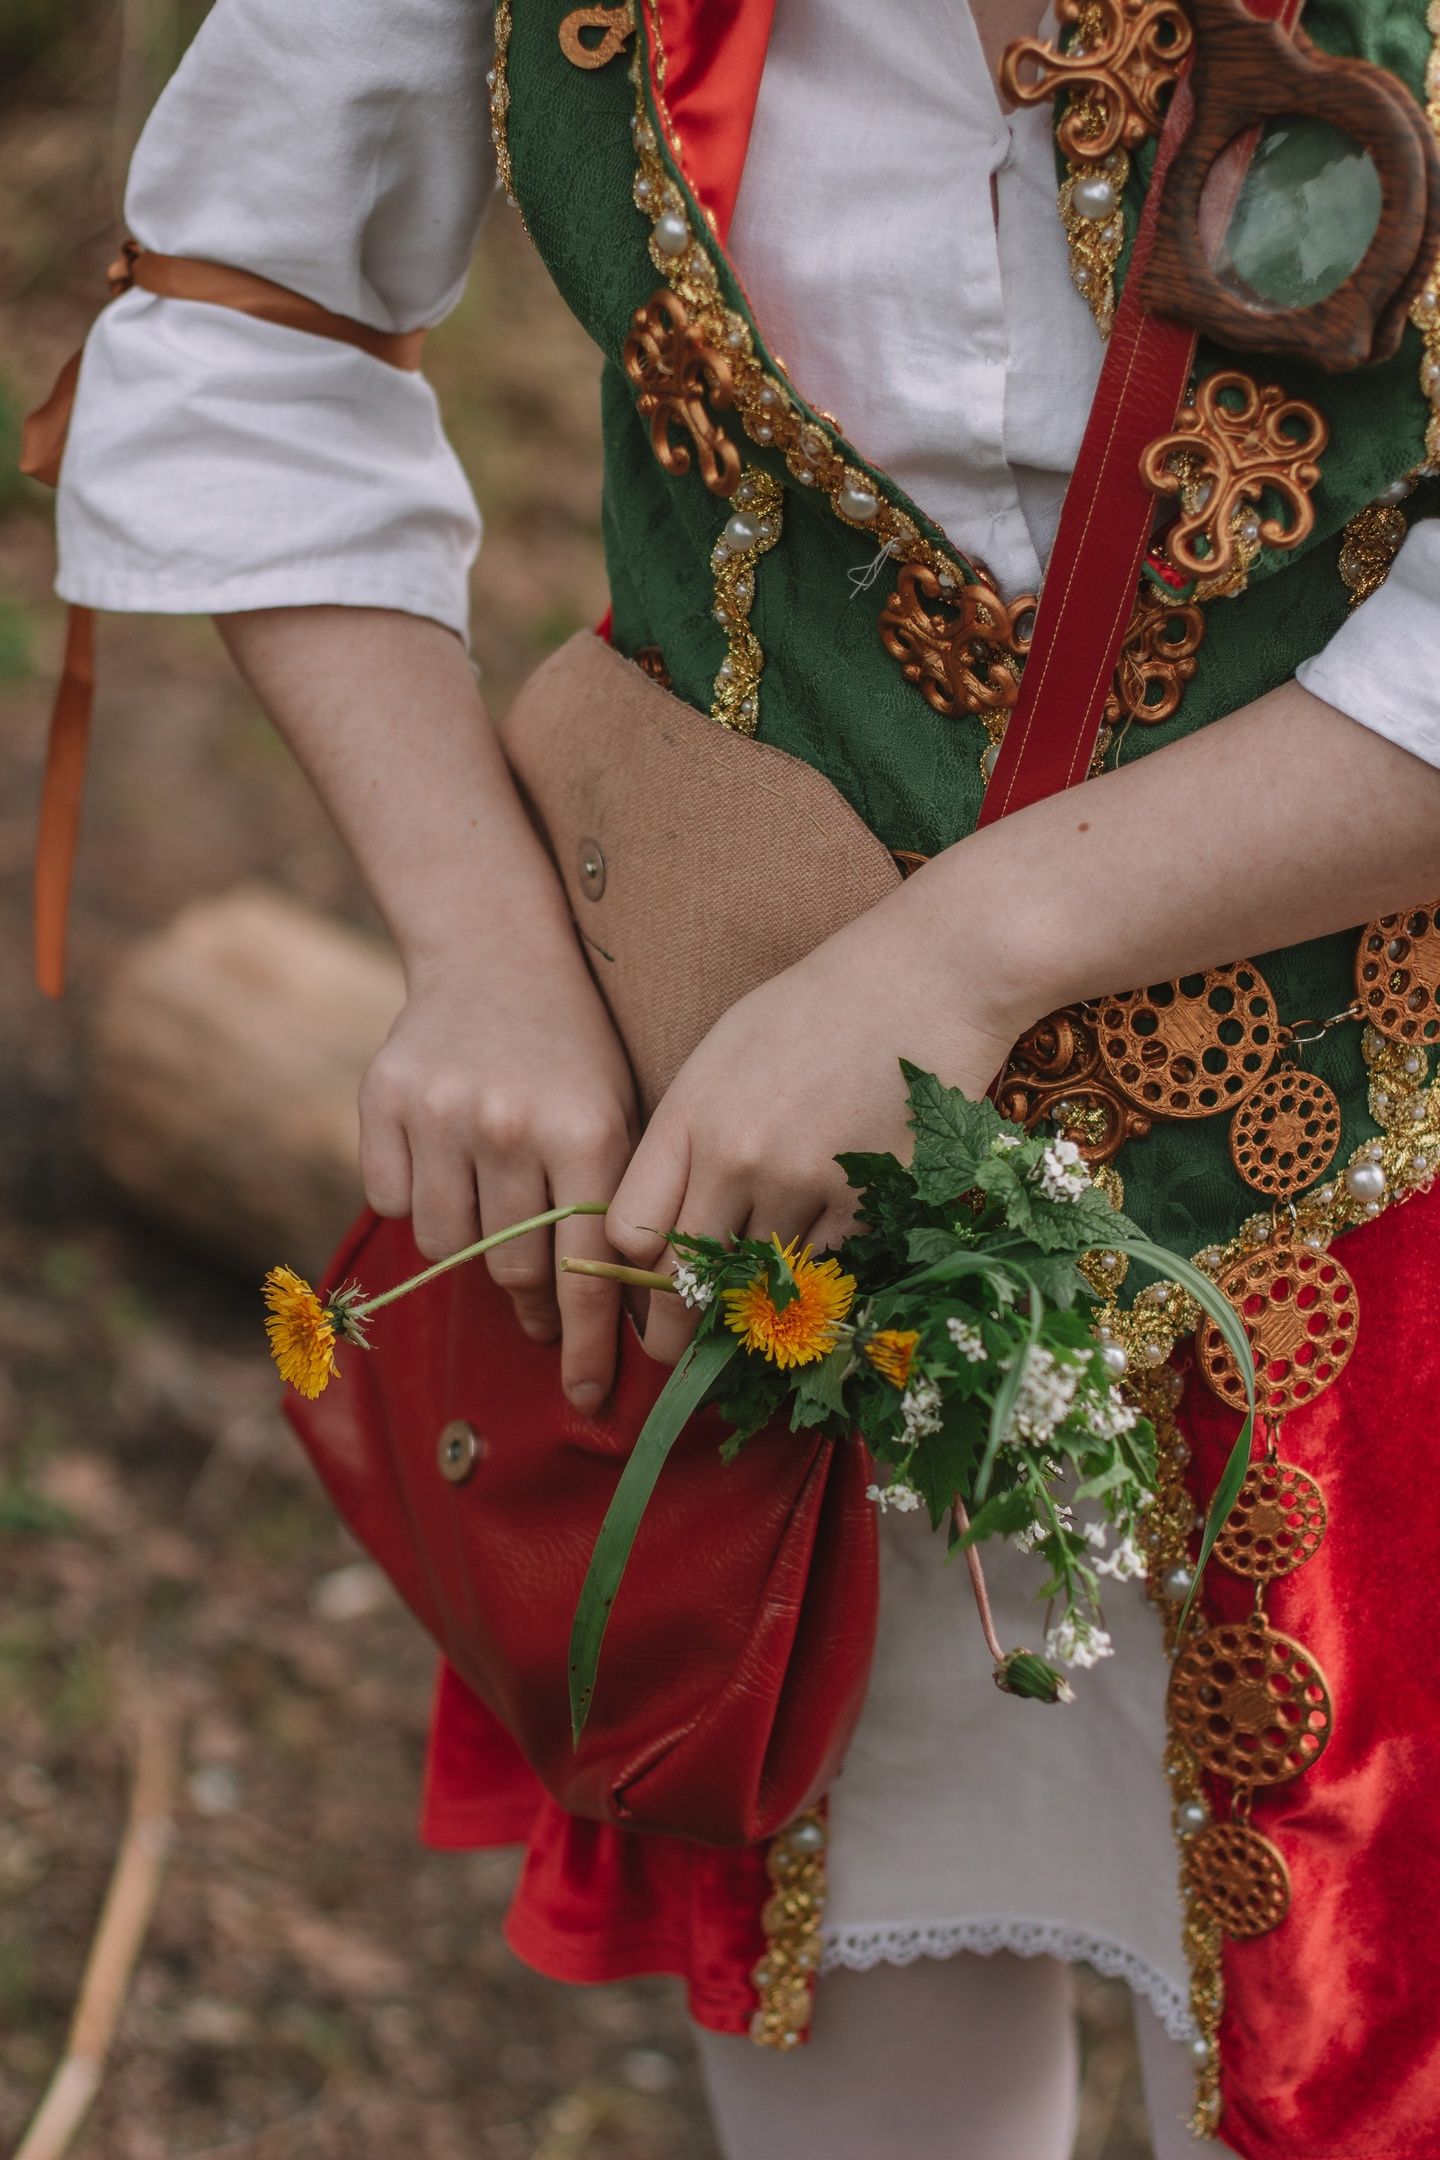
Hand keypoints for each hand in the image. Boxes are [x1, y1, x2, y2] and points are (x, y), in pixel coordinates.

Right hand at [359, 929, 637, 1409]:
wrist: (495, 953)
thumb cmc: (573, 1054)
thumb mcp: (618, 1117)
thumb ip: (614, 1212)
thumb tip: (614, 1328)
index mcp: (586, 1131)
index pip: (587, 1270)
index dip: (586, 1345)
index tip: (587, 1398)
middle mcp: (511, 1125)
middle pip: (513, 1268)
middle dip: (532, 1302)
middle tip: (541, 1308)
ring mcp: (441, 1112)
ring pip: (447, 1246)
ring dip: (472, 1251)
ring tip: (494, 1212)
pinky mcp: (383, 1100)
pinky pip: (391, 1201)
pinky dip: (417, 1200)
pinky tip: (445, 1162)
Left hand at [606, 870, 1038, 1365]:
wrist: (928, 977)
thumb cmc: (818, 1009)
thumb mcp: (723, 1055)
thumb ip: (687, 1138)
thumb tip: (660, 1228)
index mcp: (689, 1115)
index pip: (629, 1232)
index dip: (632, 1274)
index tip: (645, 1288)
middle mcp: (736, 1155)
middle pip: (685, 1283)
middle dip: (677, 1329)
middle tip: (679, 1351)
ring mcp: (804, 1181)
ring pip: (761, 1284)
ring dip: (760, 1298)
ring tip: (761, 1301)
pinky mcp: (870, 1201)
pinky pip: (830, 1270)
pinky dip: (825, 1270)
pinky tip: (832, 1245)